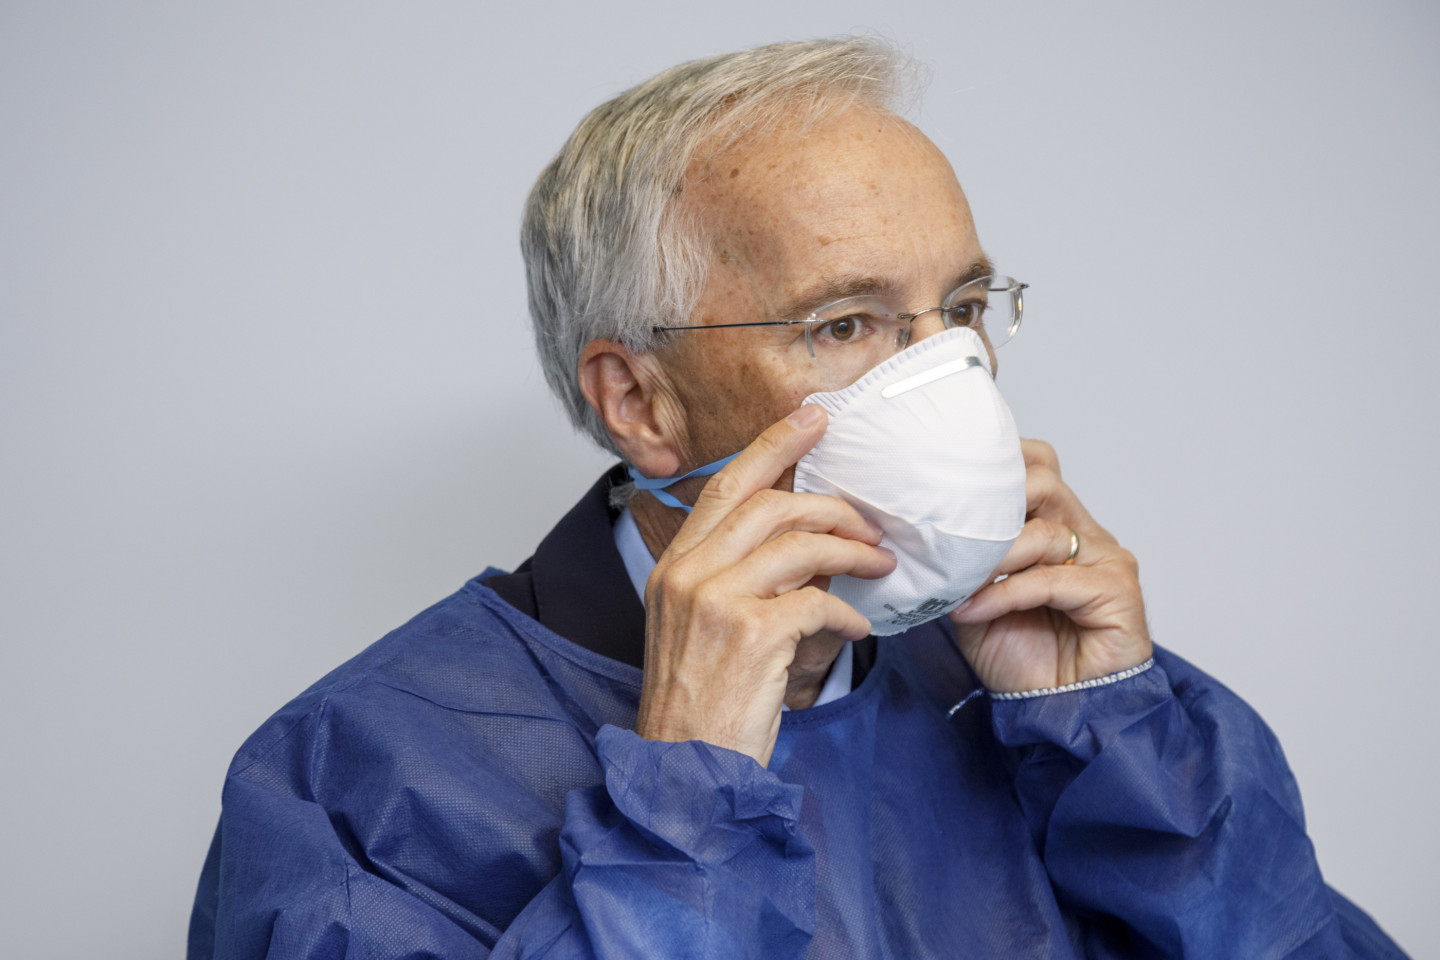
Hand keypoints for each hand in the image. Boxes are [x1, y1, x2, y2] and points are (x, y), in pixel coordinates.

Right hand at [635, 405, 896, 765]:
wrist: (684, 770)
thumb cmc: (701, 705)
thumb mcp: (703, 629)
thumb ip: (740, 581)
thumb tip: (808, 546)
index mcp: (674, 567)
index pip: (726, 487)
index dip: (773, 446)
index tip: (813, 418)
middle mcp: (688, 575)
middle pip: (769, 505)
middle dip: (831, 505)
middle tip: (870, 523)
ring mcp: (716, 602)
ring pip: (798, 543)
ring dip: (850, 551)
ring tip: (879, 567)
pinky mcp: (752, 634)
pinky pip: (818, 599)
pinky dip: (848, 610)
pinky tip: (859, 627)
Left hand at [950, 439, 1151, 692]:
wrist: (1059, 712)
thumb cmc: (1023, 660)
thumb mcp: (977, 601)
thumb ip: (964, 563)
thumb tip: (922, 535)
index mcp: (1058, 526)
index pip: (1039, 465)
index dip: (1001, 463)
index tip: (951, 483)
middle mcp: (1087, 535)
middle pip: (1042, 483)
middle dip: (990, 506)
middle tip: (952, 535)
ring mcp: (1107, 560)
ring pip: (1044, 532)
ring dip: (992, 557)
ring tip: (959, 584)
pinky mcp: (1117, 592)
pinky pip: (1051, 579)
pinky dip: (1004, 593)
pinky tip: (974, 610)